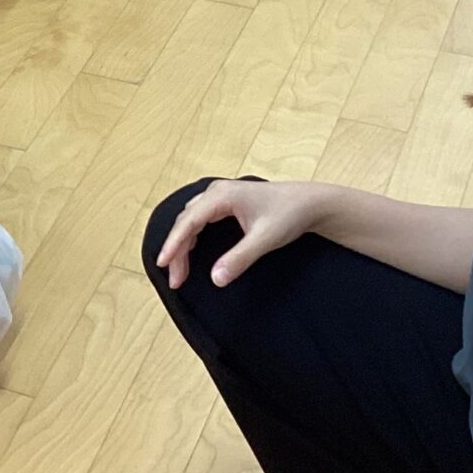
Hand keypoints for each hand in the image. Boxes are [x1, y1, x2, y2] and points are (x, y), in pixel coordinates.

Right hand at [155, 180, 326, 289]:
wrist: (309, 203)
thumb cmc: (290, 214)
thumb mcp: (265, 239)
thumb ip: (239, 258)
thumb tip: (215, 278)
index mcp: (222, 196)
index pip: (189, 221)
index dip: (173, 244)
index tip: (163, 263)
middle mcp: (216, 192)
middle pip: (186, 222)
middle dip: (176, 250)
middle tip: (174, 279)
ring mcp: (220, 197)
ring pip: (191, 221)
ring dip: (183, 246)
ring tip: (179, 272)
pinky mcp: (226, 204)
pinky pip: (199, 221)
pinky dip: (192, 238)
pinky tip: (190, 253)